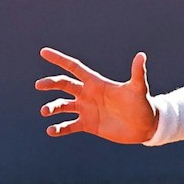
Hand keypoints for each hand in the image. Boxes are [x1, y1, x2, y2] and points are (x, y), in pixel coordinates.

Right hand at [36, 47, 156, 143]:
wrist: (145, 127)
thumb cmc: (142, 105)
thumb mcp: (138, 89)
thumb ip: (137, 73)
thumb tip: (141, 55)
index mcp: (96, 83)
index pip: (74, 67)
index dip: (59, 59)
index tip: (44, 52)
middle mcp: (88, 94)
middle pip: (64, 84)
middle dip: (50, 83)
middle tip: (39, 85)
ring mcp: (86, 109)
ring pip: (63, 105)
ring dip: (52, 107)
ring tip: (45, 111)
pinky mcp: (88, 125)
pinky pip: (69, 126)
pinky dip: (59, 128)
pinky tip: (51, 131)